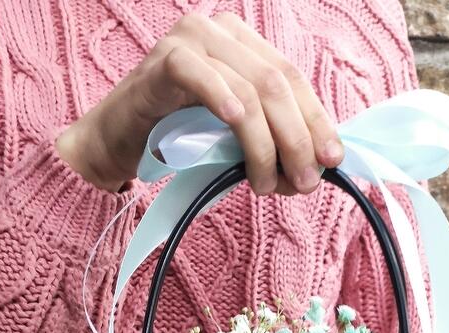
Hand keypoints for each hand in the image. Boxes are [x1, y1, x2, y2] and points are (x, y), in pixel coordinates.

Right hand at [55, 12, 344, 195]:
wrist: (116, 144)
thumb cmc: (176, 140)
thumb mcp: (234, 138)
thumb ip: (271, 140)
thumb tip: (318, 169)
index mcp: (246, 44)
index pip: (294, 81)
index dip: (317, 122)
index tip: (332, 162)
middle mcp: (223, 32)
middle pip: (278, 85)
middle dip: (297, 139)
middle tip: (305, 182)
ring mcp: (192, 39)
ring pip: (248, 90)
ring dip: (264, 143)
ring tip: (266, 183)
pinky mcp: (164, 59)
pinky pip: (199, 75)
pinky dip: (221, 99)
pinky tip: (234, 123)